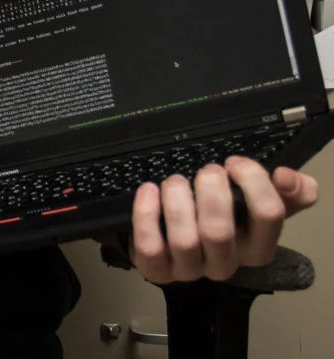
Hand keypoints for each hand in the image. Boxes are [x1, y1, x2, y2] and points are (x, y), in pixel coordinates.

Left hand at [129, 156, 318, 284]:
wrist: (177, 236)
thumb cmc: (223, 214)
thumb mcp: (256, 201)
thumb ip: (287, 190)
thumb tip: (286, 176)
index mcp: (257, 246)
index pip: (268, 214)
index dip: (253, 179)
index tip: (234, 162)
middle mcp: (226, 263)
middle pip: (219, 230)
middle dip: (208, 189)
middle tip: (204, 171)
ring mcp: (189, 269)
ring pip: (183, 240)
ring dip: (176, 200)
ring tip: (175, 181)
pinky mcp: (156, 269)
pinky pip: (149, 247)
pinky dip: (146, 214)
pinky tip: (149, 190)